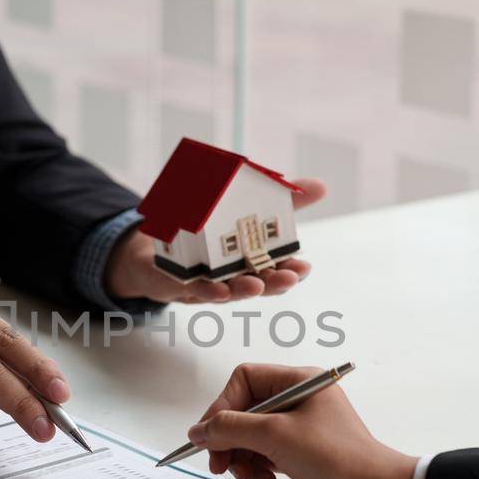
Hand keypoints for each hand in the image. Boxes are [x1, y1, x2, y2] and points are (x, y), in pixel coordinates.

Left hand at [105, 178, 326, 303]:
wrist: (157, 246)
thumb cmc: (207, 235)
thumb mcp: (244, 212)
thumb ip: (280, 201)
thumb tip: (321, 186)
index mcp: (249, 262)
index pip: (276, 269)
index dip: (291, 270)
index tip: (304, 267)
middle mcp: (231, 278)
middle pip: (257, 285)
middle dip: (274, 283)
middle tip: (289, 278)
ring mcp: (206, 283)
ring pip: (227, 291)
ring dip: (242, 290)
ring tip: (255, 287)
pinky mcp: (179, 281)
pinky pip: (193, 287)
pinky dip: (206, 288)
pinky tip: (216, 288)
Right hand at [187, 363, 419, 478]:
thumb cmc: (334, 457)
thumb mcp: (275, 436)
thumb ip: (230, 428)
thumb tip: (198, 431)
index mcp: (299, 381)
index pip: (244, 380)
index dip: (222, 407)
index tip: (209, 436)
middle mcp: (300, 399)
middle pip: (245, 410)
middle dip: (229, 439)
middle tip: (220, 465)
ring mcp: (302, 427)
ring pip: (253, 436)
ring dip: (244, 458)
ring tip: (252, 477)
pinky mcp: (304, 453)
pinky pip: (267, 453)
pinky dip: (260, 467)